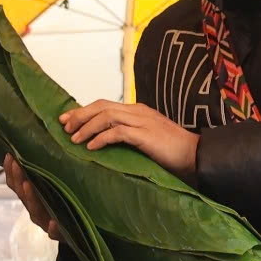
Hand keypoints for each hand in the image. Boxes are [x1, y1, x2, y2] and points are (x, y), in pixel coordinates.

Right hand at [2, 155, 59, 238]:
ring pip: (34, 211)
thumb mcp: (54, 188)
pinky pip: (54, 232)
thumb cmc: (63, 206)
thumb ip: (47, 174)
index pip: (15, 184)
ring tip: (28, 185)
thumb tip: (44, 147)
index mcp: (31, 199)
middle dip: (18, 179)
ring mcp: (45, 222)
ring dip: (30, 198)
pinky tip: (53, 222)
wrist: (78, 232)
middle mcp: (34, 210)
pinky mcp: (59, 234)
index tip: (9, 155)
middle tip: (16, 164)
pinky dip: (53, 228)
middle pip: (22, 195)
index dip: (10, 171)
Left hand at [57, 98, 199, 176]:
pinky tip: (91, 148)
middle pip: (101, 106)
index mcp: (137, 110)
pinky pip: (117, 132)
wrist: (196, 155)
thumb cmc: (170, 151)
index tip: (66, 119)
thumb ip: (127, 134)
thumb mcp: (145, 139)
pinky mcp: (145, 135)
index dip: (83, 110)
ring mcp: (142, 121)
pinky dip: (100, 138)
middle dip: (79, 115)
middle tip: (64, 127)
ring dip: (86, 127)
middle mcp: (137, 111)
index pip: (104, 105)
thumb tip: (103, 140)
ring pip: (106, 116)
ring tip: (73, 139)